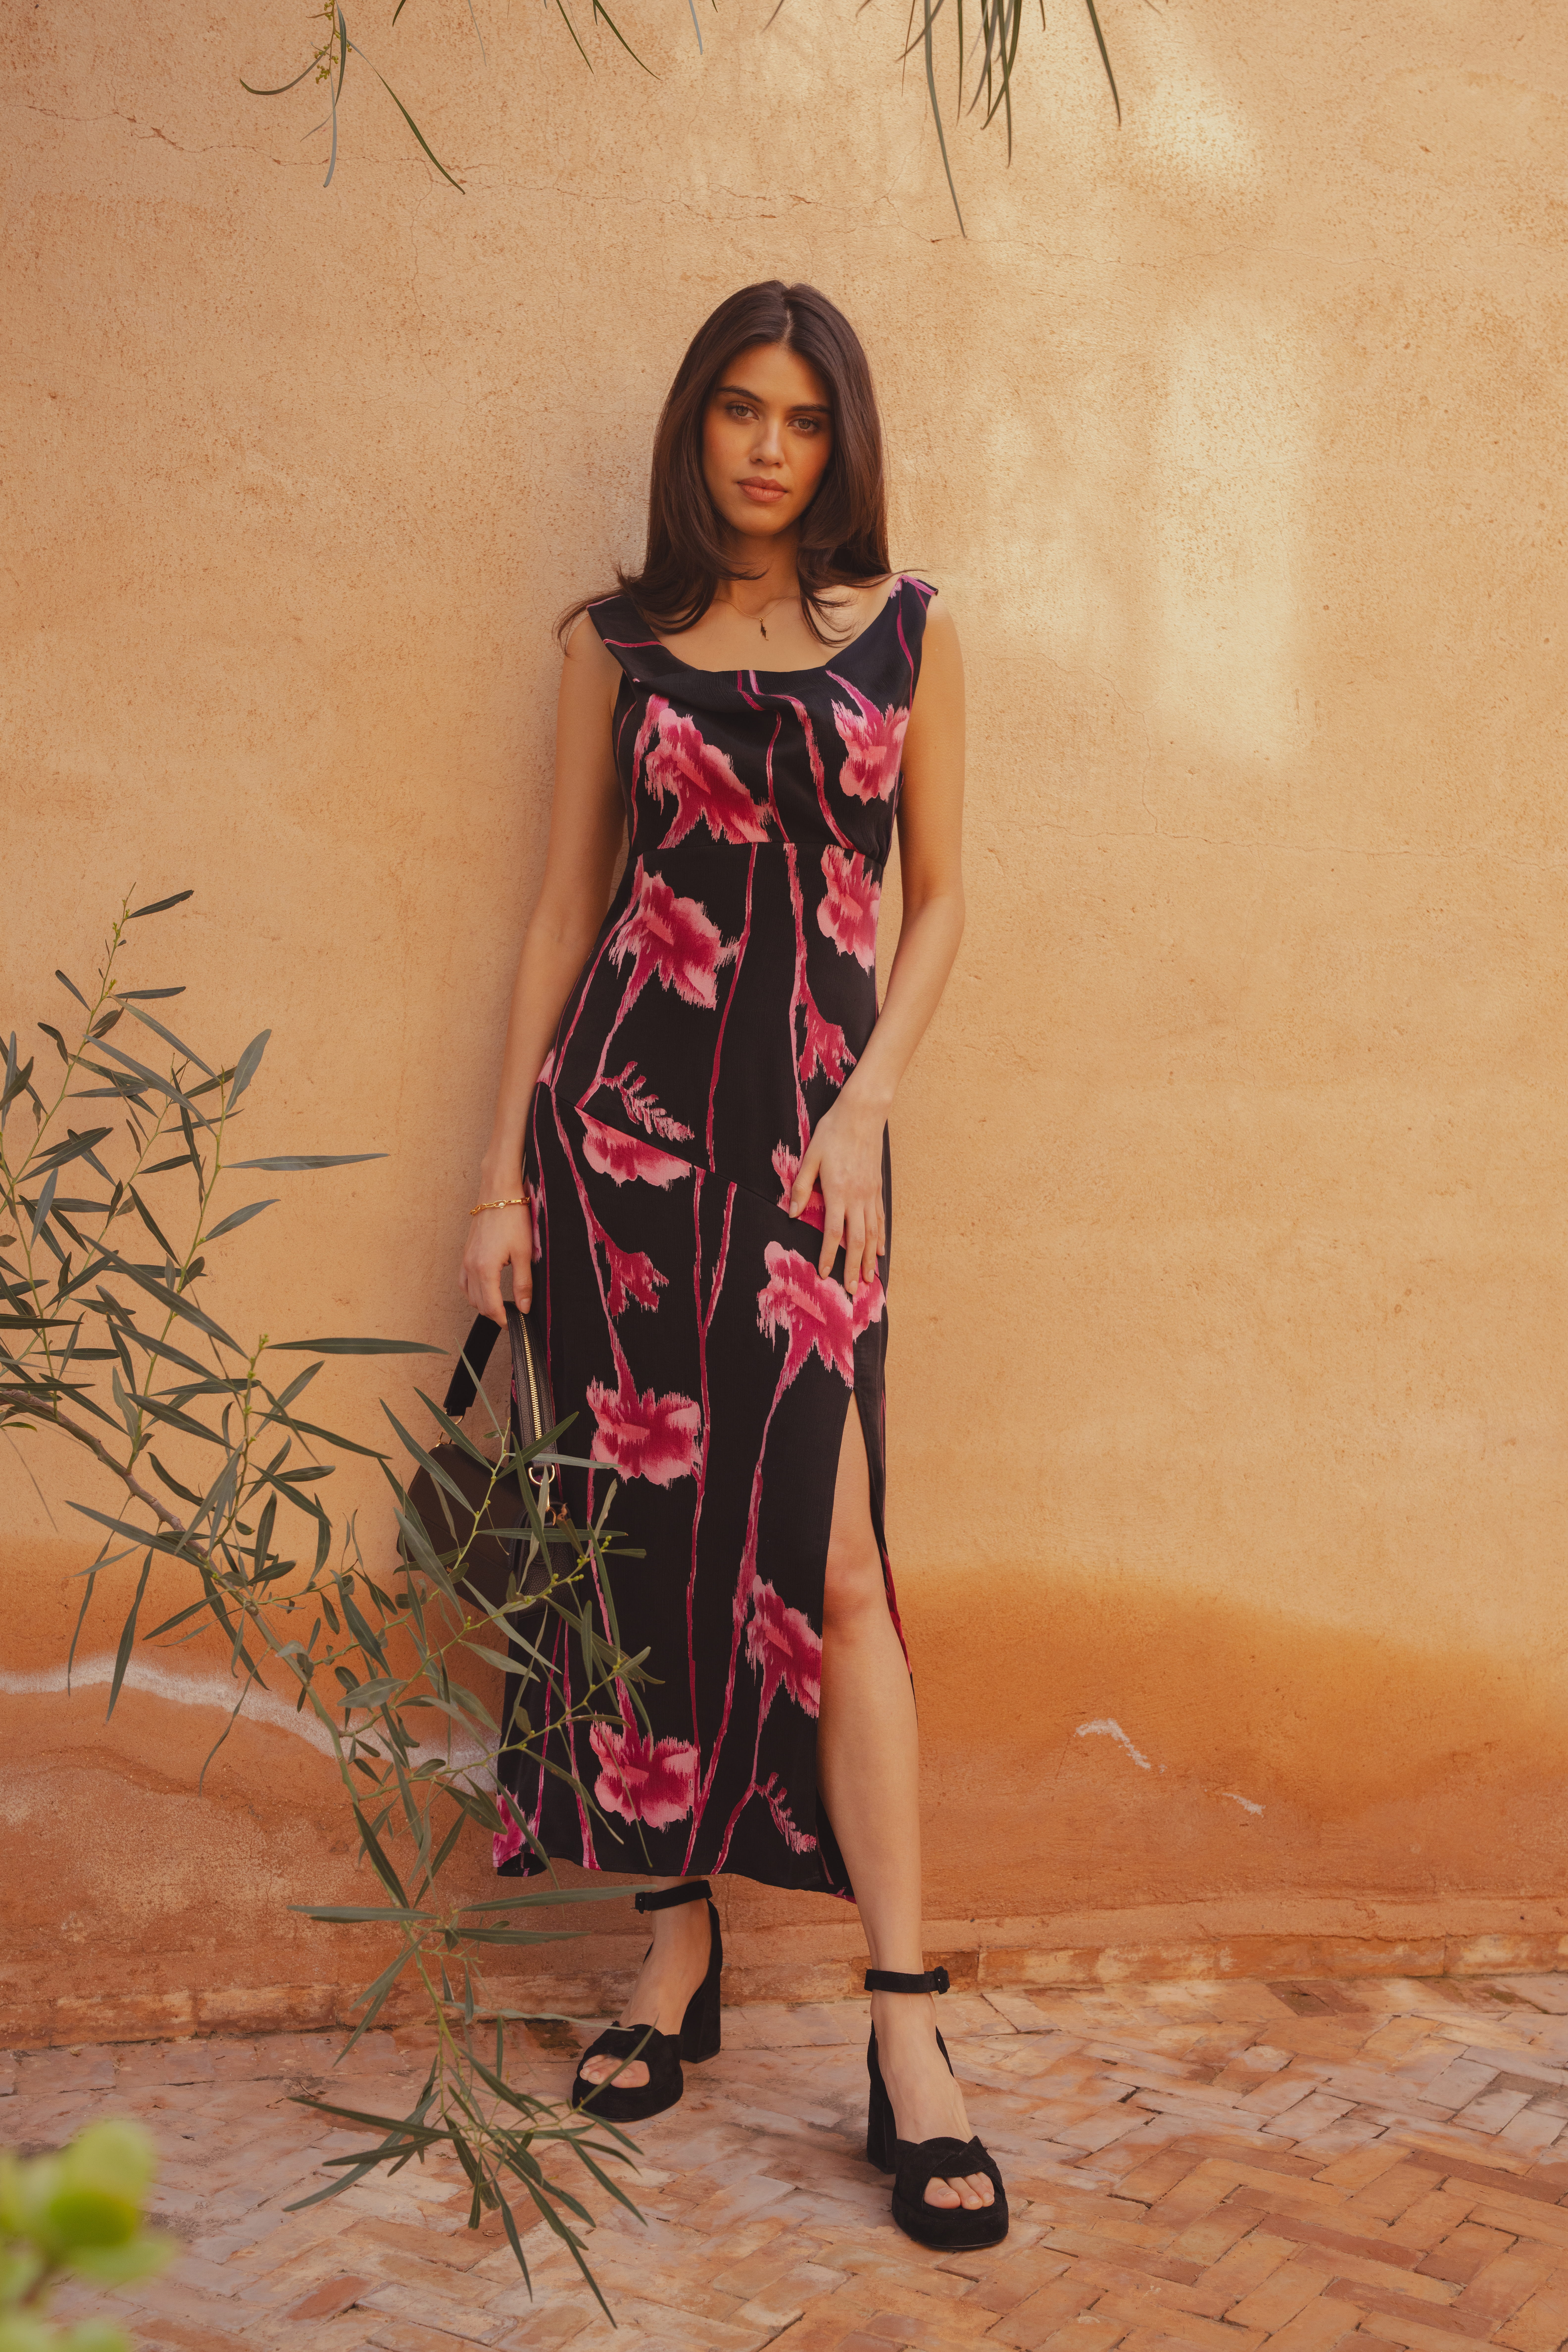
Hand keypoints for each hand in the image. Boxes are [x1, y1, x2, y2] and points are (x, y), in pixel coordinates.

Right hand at [460, 1196, 532, 1322]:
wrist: (498, 1193)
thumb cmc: (512, 1218)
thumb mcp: (524, 1253)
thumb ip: (523, 1283)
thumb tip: (525, 1307)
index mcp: (485, 1269)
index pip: (490, 1306)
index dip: (503, 1319)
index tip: (514, 1324)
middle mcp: (470, 1267)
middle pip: (478, 1303)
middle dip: (494, 1313)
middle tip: (512, 1315)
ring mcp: (465, 1260)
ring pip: (469, 1294)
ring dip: (483, 1303)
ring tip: (501, 1304)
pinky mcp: (466, 1253)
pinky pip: (463, 1281)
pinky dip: (473, 1290)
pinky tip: (485, 1289)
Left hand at [788, 1090, 885, 1292]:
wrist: (862, 1113)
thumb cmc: (833, 1133)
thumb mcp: (811, 1157)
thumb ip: (802, 1187)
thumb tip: (793, 1215)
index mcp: (838, 1191)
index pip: (833, 1232)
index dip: (829, 1255)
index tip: (825, 1275)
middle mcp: (857, 1196)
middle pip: (856, 1239)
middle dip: (853, 1267)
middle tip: (852, 1290)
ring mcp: (870, 1193)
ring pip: (872, 1233)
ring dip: (868, 1259)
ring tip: (867, 1279)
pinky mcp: (877, 1188)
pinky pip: (879, 1219)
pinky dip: (880, 1238)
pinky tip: (879, 1252)